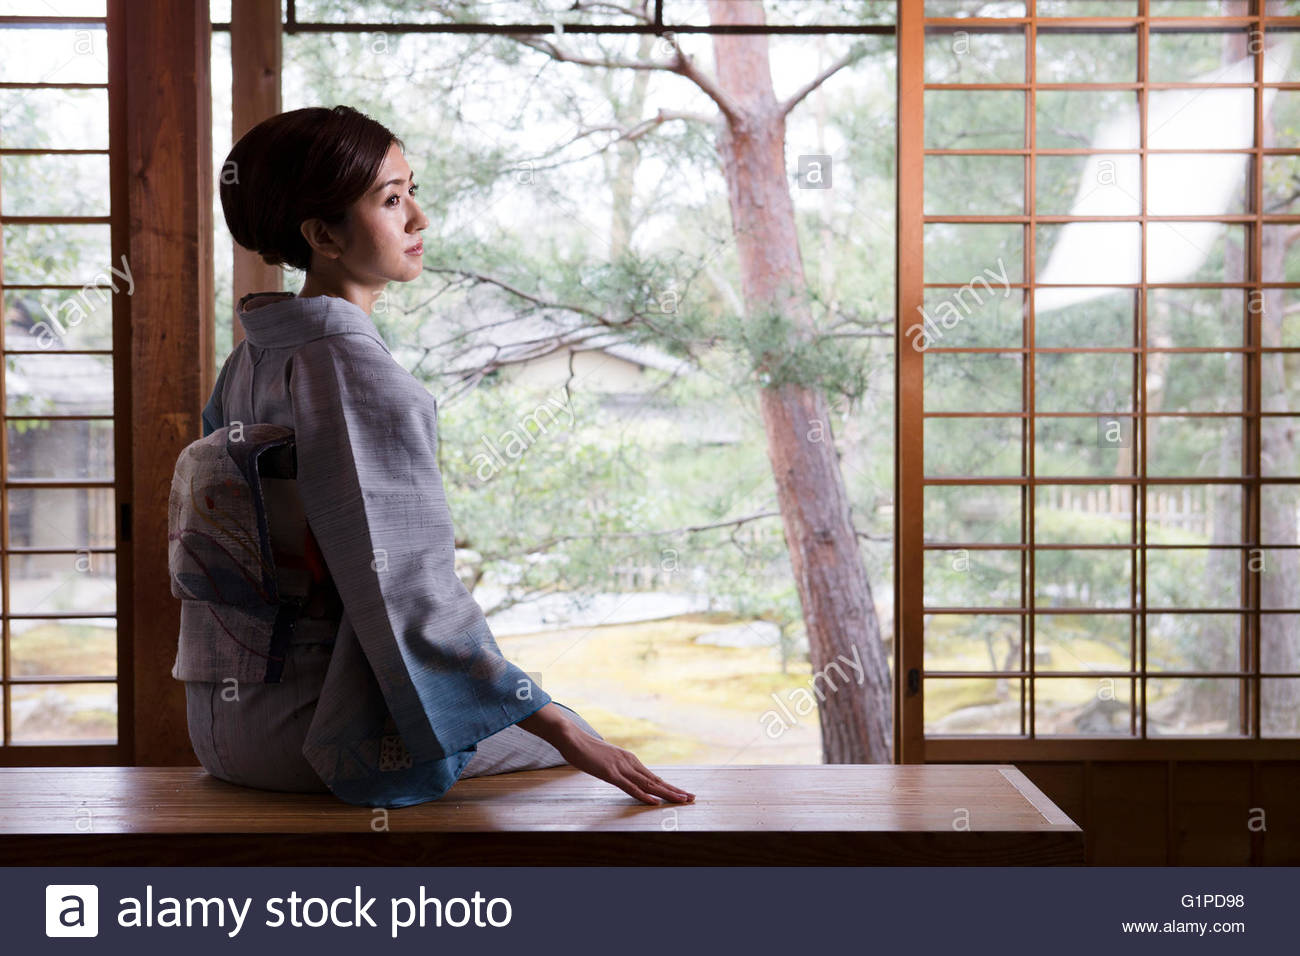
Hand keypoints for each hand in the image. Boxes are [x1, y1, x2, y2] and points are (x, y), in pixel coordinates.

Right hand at [554, 725, 695, 805]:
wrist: (573, 738)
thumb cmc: (587, 750)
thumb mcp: (606, 760)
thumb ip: (617, 767)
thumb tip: (623, 775)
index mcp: (630, 760)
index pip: (653, 777)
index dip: (669, 786)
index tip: (682, 794)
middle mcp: (630, 763)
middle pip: (656, 781)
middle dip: (675, 790)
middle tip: (692, 799)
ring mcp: (621, 768)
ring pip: (649, 785)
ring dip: (666, 793)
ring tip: (682, 800)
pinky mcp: (610, 774)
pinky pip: (630, 787)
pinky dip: (644, 796)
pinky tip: (655, 802)